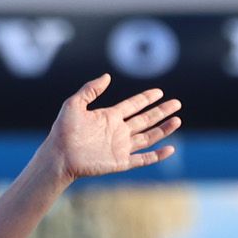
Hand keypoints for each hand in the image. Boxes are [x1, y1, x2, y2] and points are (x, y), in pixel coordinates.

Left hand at [43, 74, 181, 182]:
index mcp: (109, 116)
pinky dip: (157, 155)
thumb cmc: (63, 131)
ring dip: (163, 129)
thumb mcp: (74, 104)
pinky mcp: (120, 162)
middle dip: (161, 111)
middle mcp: (118, 131)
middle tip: (177, 103)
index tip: (159, 92)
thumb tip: (107, 76)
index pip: (133, 105)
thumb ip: (90, 89)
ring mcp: (120, 147)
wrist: (59, 156)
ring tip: (177, 120)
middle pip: (145, 119)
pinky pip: (143, 159)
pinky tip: (170, 148)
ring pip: (148, 137)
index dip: (146, 98)